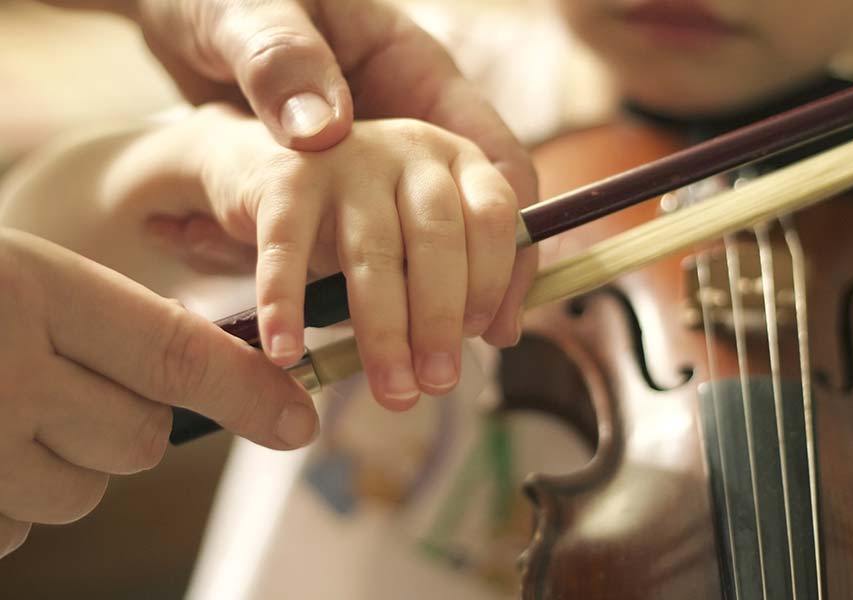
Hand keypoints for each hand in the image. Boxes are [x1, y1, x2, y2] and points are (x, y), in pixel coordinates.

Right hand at [0, 228, 317, 558]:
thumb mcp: (17, 279)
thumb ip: (105, 327)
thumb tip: (224, 385)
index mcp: (29, 289)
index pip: (175, 353)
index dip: (248, 391)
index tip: (299, 422)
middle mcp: (1, 373)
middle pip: (138, 441)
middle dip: (120, 425)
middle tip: (56, 386)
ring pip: (81, 493)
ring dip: (56, 465)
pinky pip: (15, 530)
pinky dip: (5, 501)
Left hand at [130, 0, 539, 343]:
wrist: (179, 8)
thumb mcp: (248, 9)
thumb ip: (283, 57)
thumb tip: (325, 132)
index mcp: (413, 73)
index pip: (495, 164)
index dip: (509, 245)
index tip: (494, 312)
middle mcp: (406, 127)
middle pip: (460, 224)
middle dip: (451, 303)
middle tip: (432, 372)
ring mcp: (370, 164)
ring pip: (423, 250)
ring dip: (422, 320)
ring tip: (408, 379)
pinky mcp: (325, 193)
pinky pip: (353, 255)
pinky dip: (363, 306)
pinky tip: (362, 349)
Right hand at [175, 106, 517, 409]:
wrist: (276, 174)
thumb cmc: (368, 223)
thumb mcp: (424, 245)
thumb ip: (474, 278)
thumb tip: (503, 335)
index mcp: (456, 162)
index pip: (492, 214)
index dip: (494, 278)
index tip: (480, 335)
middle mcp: (408, 151)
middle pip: (437, 236)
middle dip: (441, 319)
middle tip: (439, 382)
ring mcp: (346, 160)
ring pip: (373, 251)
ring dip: (385, 330)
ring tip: (393, 390)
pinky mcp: (285, 179)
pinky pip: (287, 248)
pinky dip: (286, 303)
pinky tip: (287, 353)